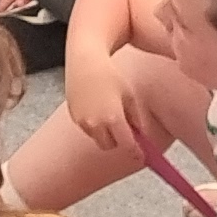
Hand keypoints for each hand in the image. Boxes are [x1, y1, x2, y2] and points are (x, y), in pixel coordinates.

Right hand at [63, 47, 179, 157]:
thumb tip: (142, 135)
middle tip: (124, 127)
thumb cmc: (110, 74)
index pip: (127, 145)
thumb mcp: (129, 95)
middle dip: (118, 141)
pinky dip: (94, 124)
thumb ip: (136, 119)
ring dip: (105, 133)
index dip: (136, 152)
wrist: (85, 60)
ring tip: (109, 111)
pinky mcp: (73, 116)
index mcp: (113, 118)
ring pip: (97, 138)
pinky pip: (87, 128)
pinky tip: (97, 106)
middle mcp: (95, 123)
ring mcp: (82, 120)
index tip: (141, 156)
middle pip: (110, 146)